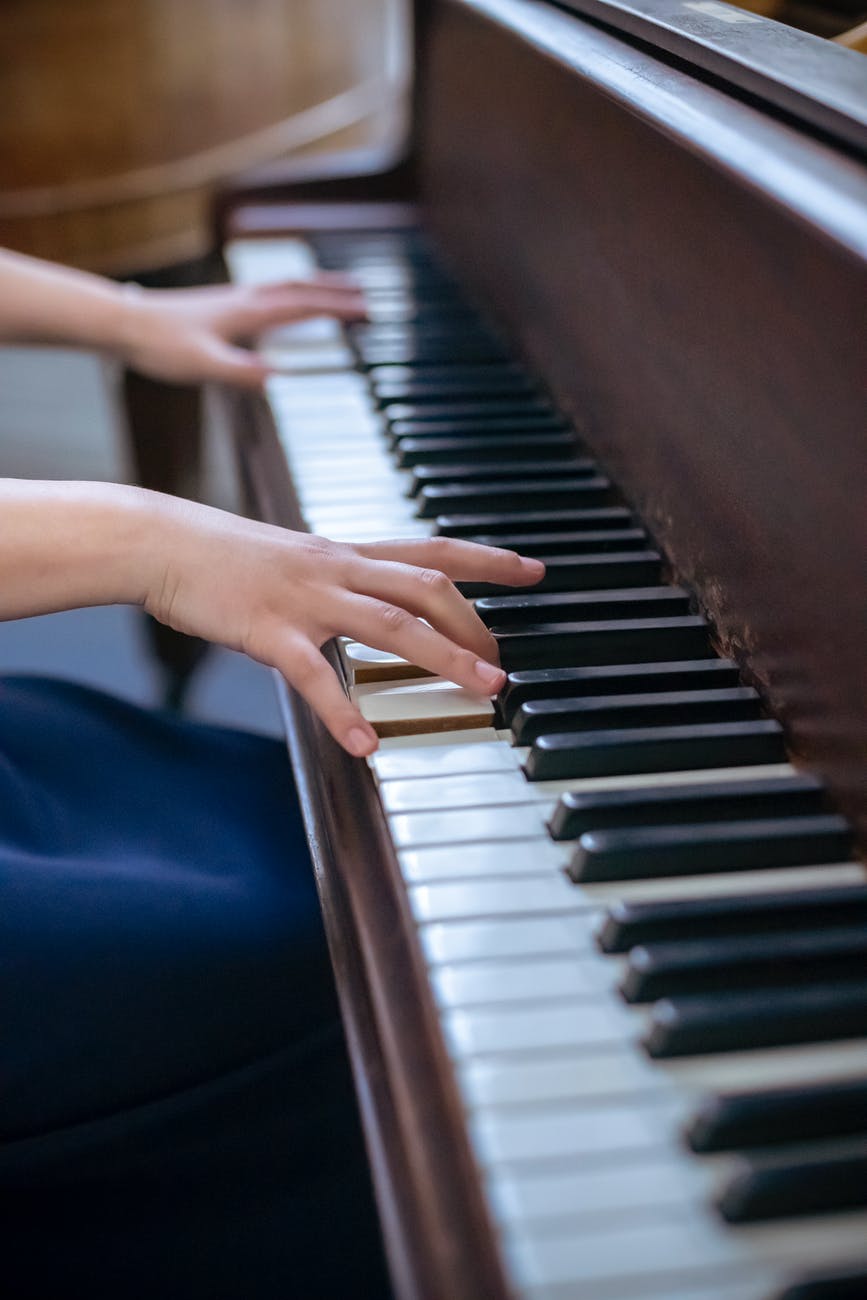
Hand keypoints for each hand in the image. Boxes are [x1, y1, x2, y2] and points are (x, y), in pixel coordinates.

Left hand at [119, 275, 366, 385]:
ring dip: (314, 288)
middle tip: (365, 294)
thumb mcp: (203, 365)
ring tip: (335, 291)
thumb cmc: (160, 345)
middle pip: (300, 288)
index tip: (366, 310)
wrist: (124, 324)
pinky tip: (285, 305)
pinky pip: (268, 294)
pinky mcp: (222, 306)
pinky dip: (289, 294)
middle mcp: (245, 300)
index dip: (337, 308)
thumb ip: (240, 372)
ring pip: (284, 287)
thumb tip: (276, 377)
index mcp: (248, 313)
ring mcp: (234, 300)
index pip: (303, 306)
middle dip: (335, 292)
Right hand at [145, 501, 543, 755]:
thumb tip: (377, 608)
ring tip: (482, 690)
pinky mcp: (269, 629)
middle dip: (476, 626)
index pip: (433, 549)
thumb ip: (341, 582)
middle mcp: (339, 569)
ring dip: (444, 657)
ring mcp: (307, 598)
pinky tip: (365, 744)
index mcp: (348, 554)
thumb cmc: (227, 556)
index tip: (534, 570)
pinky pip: (315, 675)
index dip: (488, 559)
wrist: (162, 541)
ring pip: (392, 623)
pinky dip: (343, 712)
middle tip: (504, 668)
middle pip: (428, 589)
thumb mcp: (297, 560)